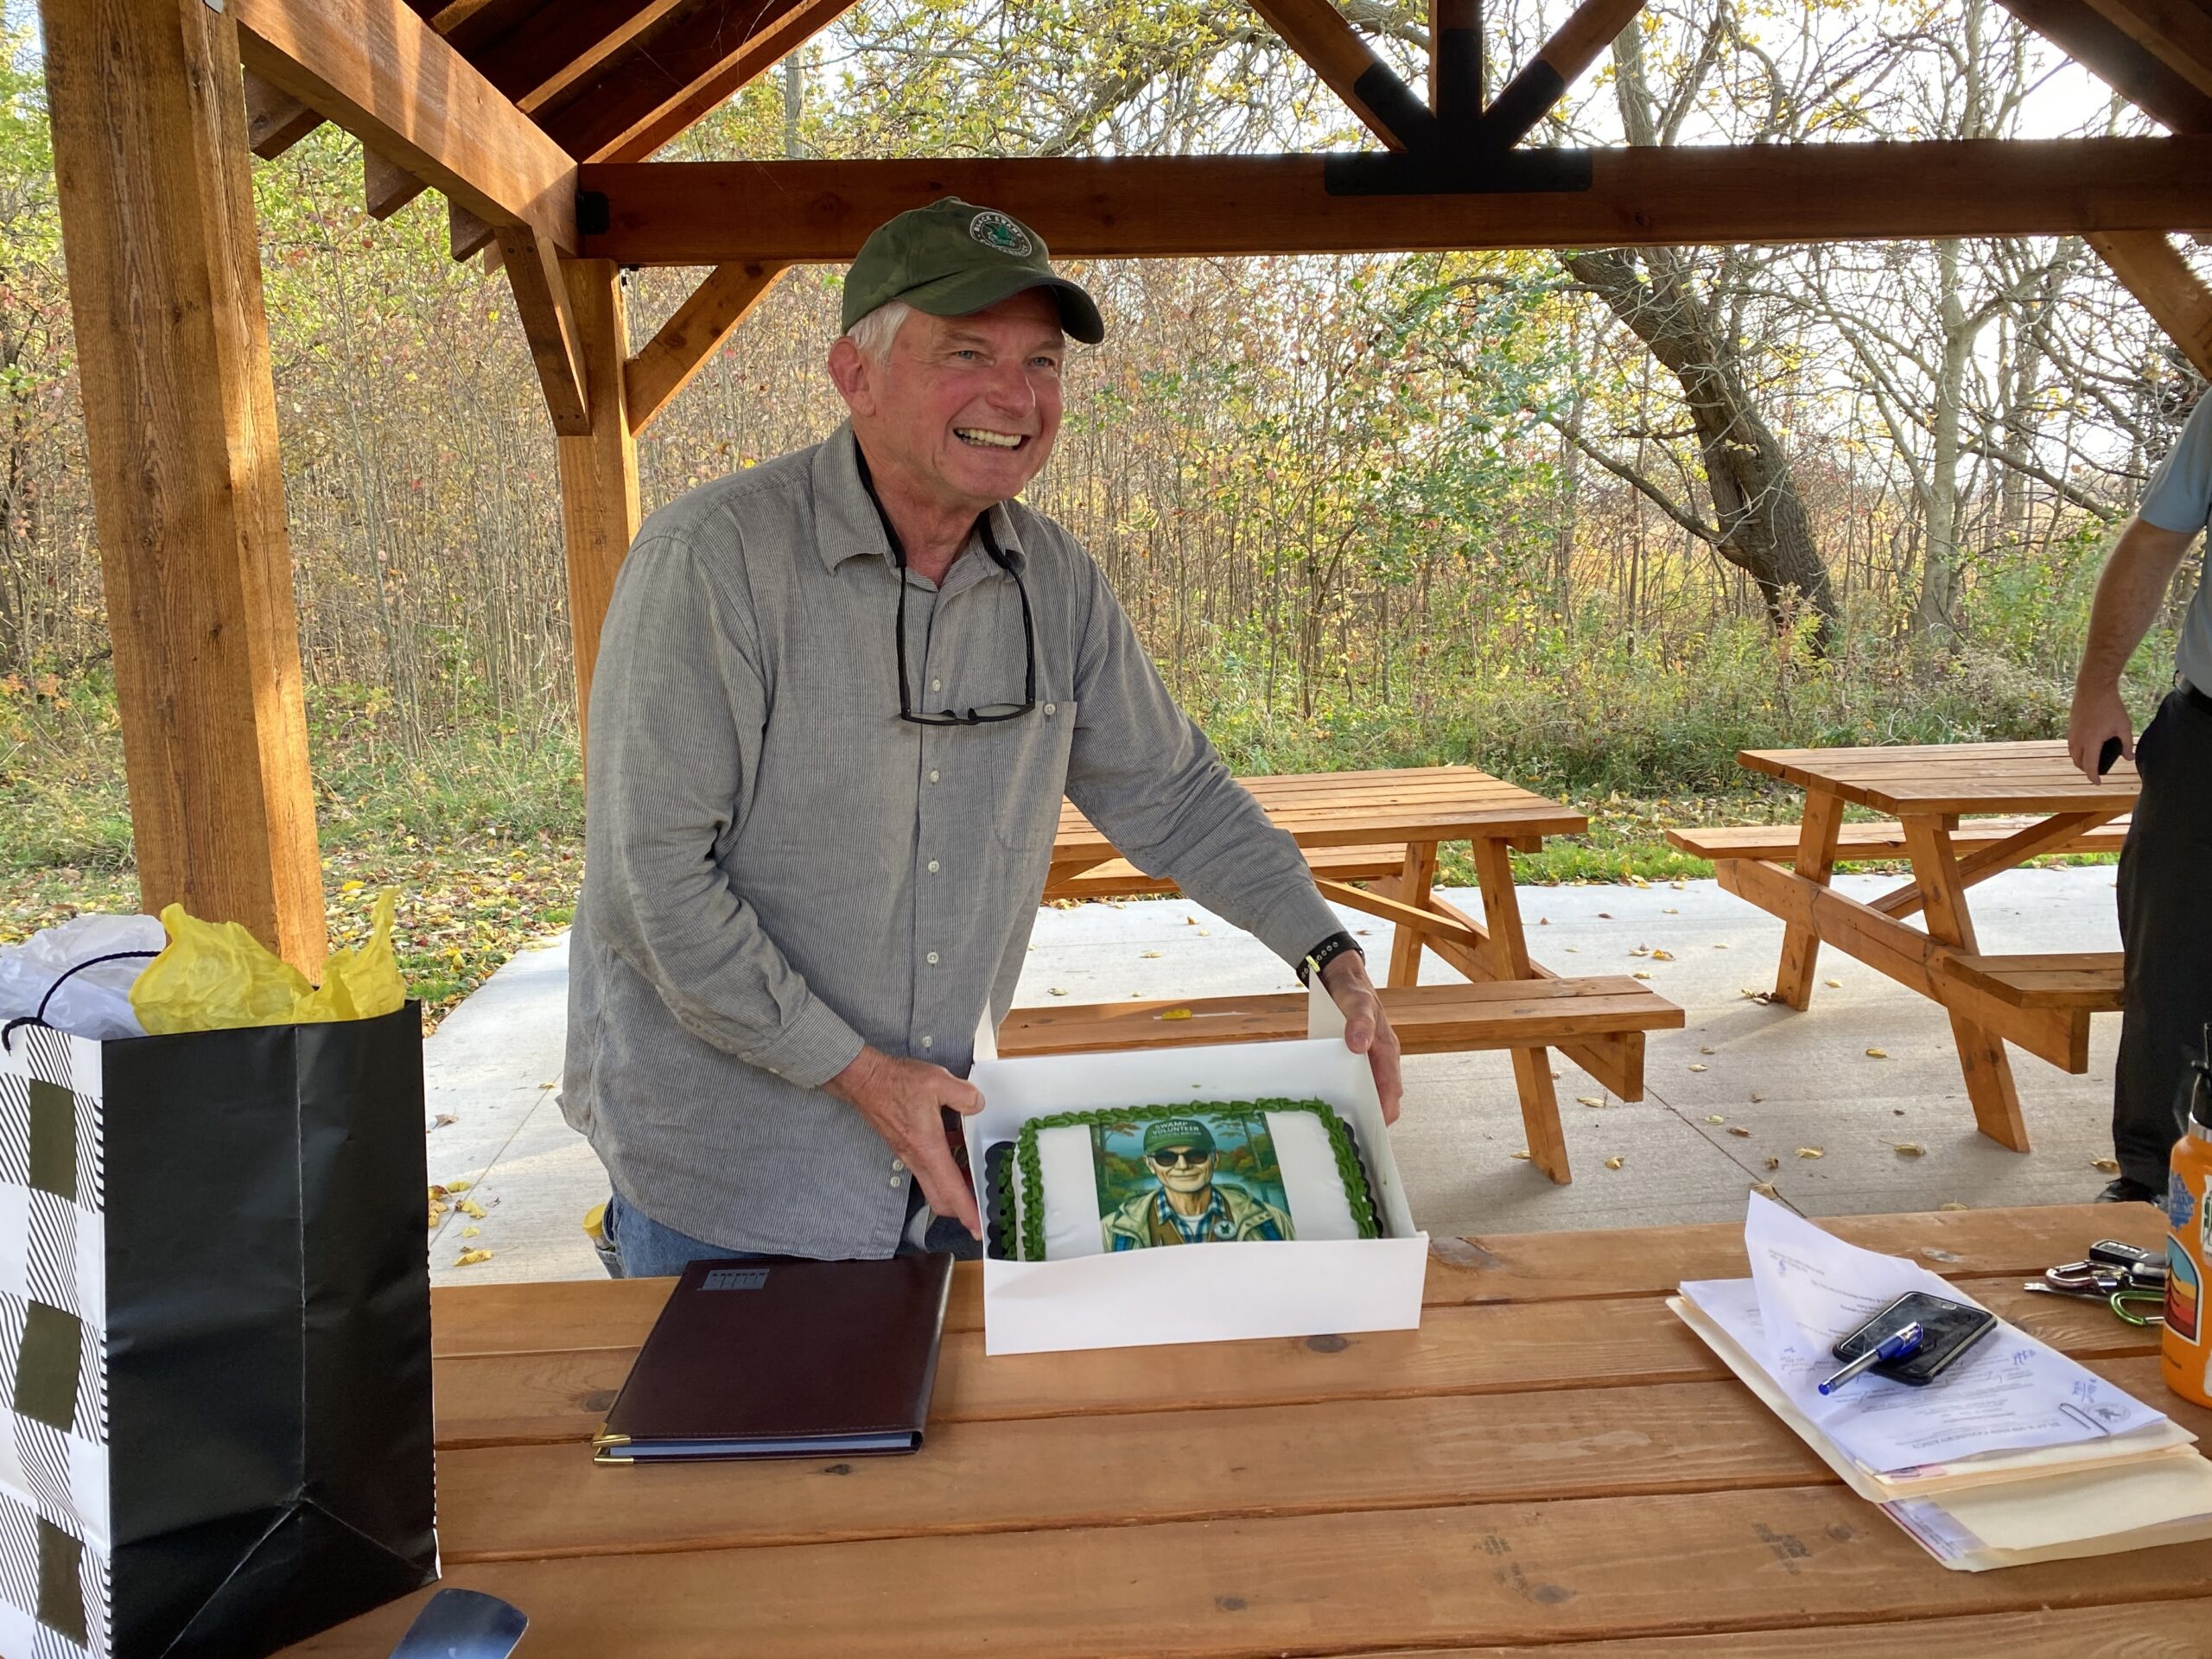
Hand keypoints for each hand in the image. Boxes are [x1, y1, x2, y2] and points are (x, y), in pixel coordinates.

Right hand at [823, 1046, 984, 1237]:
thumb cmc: (895, 1082)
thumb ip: (964, 1095)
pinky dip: (944, 1167)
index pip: (951, 1190)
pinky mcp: (905, 1148)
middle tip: (981, 1209)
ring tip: (974, 1177)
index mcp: (928, 1148)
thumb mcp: (938, 1081)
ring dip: (953, 1187)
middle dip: (961, 1210)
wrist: (864, 1080)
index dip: (967, 1212)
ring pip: (933, 1185)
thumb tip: (978, 1106)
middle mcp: (917, 1158)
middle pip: (940, 1199)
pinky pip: (927, 1168)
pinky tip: (956, 1144)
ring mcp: (909, 1155)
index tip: (979, 1229)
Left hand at [1320, 951, 1402, 1124]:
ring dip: (1359, 1106)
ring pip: (1368, 1091)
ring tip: (1339, 1125)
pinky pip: (1355, 1081)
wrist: (1342, 976)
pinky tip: (1332, 1102)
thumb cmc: (1353, 991)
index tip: (1375, 1129)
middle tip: (1350, 1133)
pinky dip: (1348, 1093)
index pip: (1392, 1090)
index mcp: (1387, 1050)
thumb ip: (1360, 1021)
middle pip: (1382, 1096)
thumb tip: (1359, 1044)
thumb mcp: (1357, 1002)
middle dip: (1372, 1115)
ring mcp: (1368, 1059)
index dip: (1385, 1111)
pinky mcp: (1355, 1058)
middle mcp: (1381, 1059)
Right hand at [2066, 681, 2132, 784]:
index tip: (2098, 783)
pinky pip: (2071, 745)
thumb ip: (2126, 744)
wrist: (2094, 688)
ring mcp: (2072, 733)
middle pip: (2078, 762)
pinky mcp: (2070, 726)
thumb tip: (2128, 758)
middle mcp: (2078, 740)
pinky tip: (2085, 747)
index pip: (2090, 766)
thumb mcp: (2123, 726)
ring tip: (2090, 761)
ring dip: (2080, 761)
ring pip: (2072, 754)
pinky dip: (2077, 751)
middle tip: (2096, 771)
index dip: (2094, 777)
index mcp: (2092, 742)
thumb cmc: (2110, 706)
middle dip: (2086, 770)